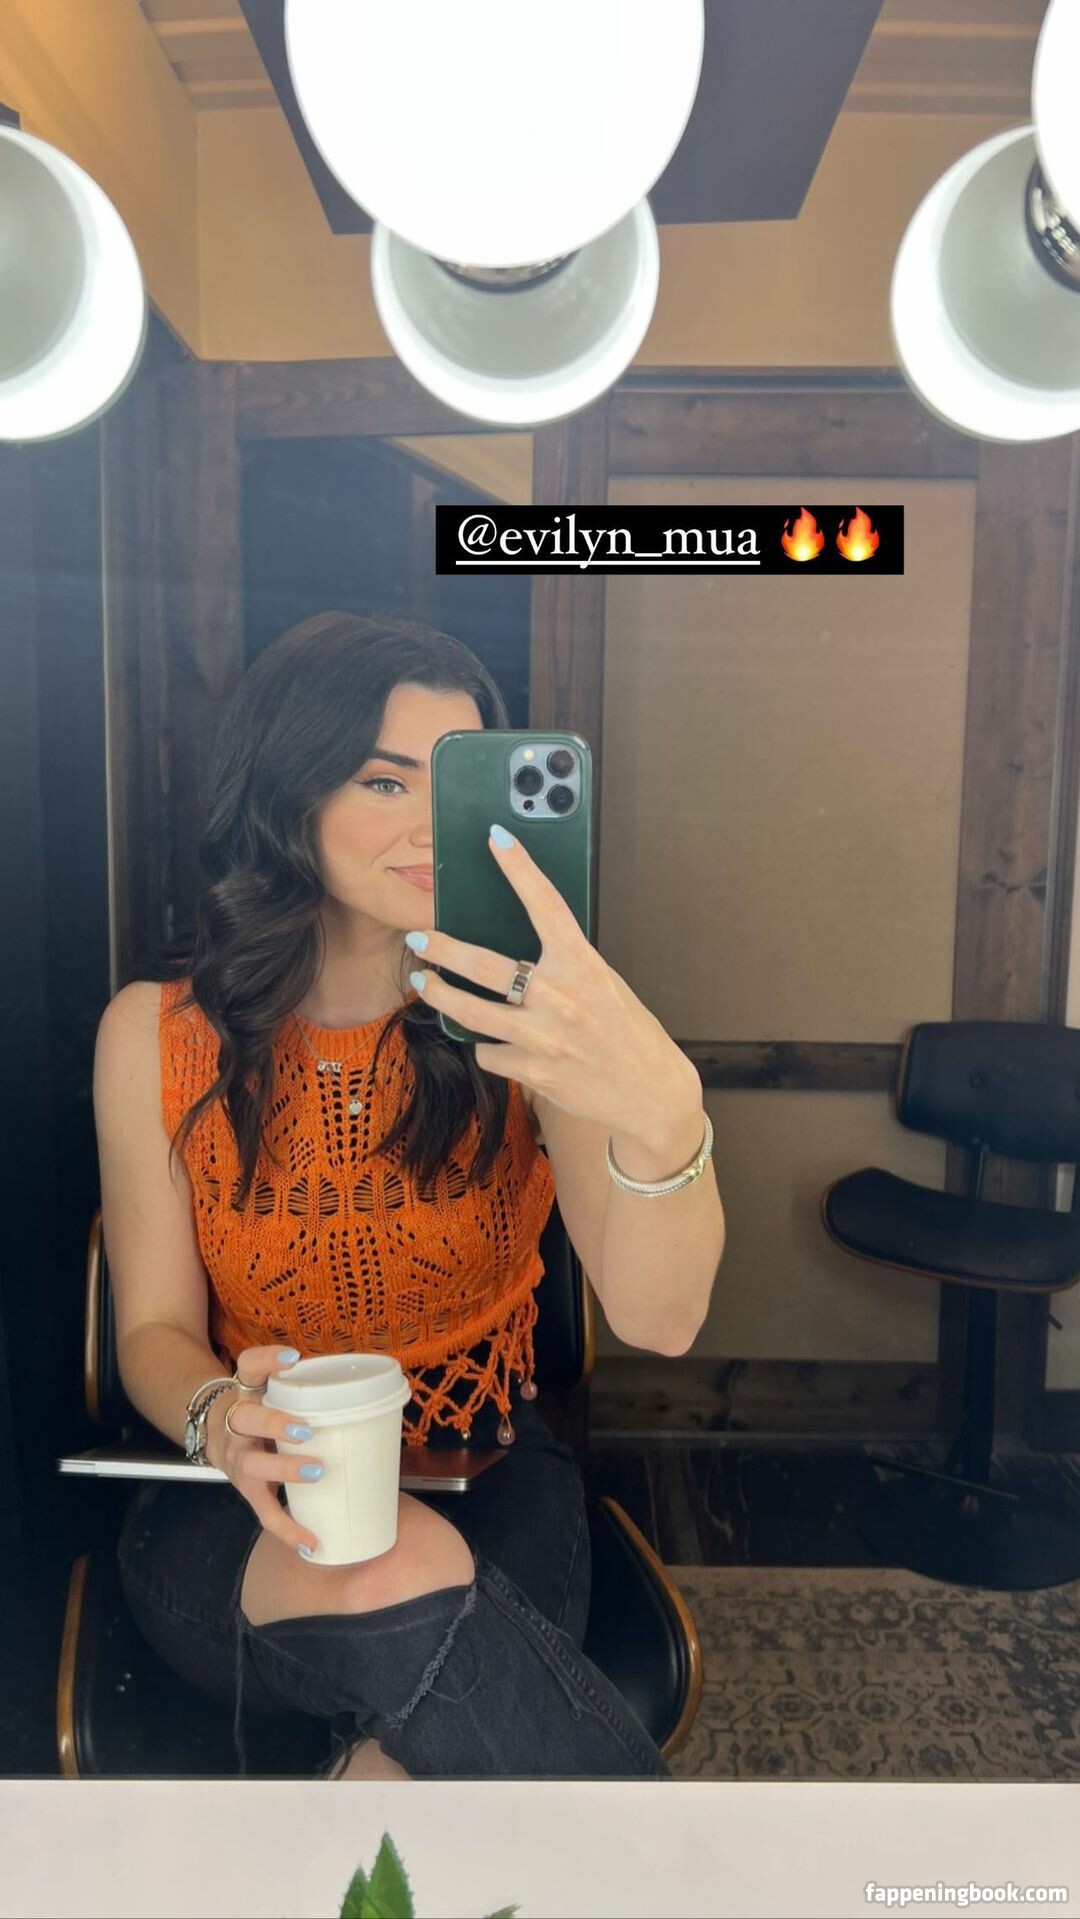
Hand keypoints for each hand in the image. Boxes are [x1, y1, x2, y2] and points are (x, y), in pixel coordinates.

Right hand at [204, 1344, 319, 1553]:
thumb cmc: (255, 1407)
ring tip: (316, 1472)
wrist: (212, 1430)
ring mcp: (238, 1460)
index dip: (267, 1360)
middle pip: (248, 1420)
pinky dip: (287, 1529)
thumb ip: (296, 1381)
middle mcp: (236, 1425)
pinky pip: (264, 1512)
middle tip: (306, 1429)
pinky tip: (311, 1544)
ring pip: (253, 1466)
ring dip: (283, 1470)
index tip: (293, 1357)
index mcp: (245, 1393)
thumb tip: (347, 1380)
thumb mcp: (264, 1386)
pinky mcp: (247, 1490)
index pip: (249, 1367)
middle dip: (275, 1424)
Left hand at [407, 827, 700, 1148]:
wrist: (651, 1093)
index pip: (546, 904)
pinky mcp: (534, 1072)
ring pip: (471, 1012)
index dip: (520, 868)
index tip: (496, 839)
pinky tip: (496, 1046)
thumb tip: (518, 955)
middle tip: (419, 937)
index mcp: (583, 965)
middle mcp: (561, 998)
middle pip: (484, 965)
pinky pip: (490, 1053)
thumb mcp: (604, 985)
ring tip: (423, 983)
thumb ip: (565, 968)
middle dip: (443, 948)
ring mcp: (544, 1038)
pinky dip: (489, 1048)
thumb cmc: (628, 1034)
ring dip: (439, 995)